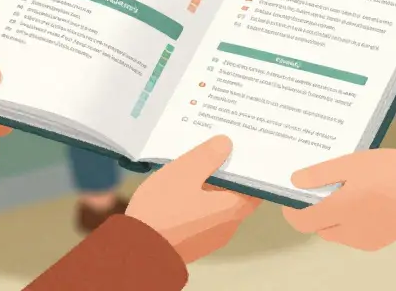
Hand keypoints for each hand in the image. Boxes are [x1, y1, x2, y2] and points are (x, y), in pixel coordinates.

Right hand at [127, 136, 260, 261]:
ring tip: (198, 165)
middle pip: (237, 194)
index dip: (251, 166)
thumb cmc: (163, 210)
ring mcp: (212, 238)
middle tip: (218, 148)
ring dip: (212, 188)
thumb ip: (207, 157)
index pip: (256, 185)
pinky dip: (200, 202)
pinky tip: (183, 190)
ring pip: (219, 205)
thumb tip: (227, 144)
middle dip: (229, 173)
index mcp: (233, 208)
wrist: (139, 251)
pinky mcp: (195, 243)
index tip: (244, 148)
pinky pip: (205, 216)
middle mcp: (229, 226)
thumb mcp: (183, 173)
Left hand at [282, 149, 395, 250]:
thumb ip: (320, 174)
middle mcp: (349, 233)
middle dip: (315, 211)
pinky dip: (352, 223)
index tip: (293, 196)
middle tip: (323, 188)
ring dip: (334, 218)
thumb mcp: (351, 163)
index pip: (302, 221)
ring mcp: (365, 241)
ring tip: (347, 192)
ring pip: (337, 233)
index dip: (292, 210)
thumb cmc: (391, 169)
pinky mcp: (379, 242)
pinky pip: (354, 236)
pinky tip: (364, 202)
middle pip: (319, 227)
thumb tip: (295, 181)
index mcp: (339, 212)